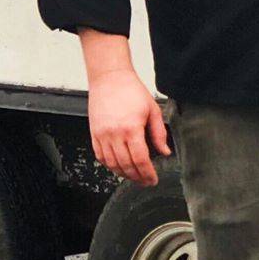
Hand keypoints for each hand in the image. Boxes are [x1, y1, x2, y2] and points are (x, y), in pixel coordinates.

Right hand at [80, 30, 169, 185]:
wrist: (110, 78)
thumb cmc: (131, 90)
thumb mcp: (152, 109)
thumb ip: (159, 133)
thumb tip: (164, 151)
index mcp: (131, 128)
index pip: (140, 160)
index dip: (147, 173)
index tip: (153, 179)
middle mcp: (115, 134)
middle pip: (126, 165)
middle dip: (137, 177)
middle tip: (145, 181)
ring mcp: (102, 135)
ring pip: (112, 164)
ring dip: (123, 174)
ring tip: (133, 176)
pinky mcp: (94, 134)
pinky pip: (100, 157)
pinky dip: (110, 165)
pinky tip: (118, 167)